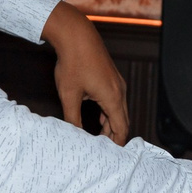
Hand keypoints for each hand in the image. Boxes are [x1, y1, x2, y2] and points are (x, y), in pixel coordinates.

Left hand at [43, 1, 128, 145]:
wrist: (76, 35)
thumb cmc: (73, 62)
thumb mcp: (69, 95)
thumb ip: (73, 118)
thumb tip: (75, 135)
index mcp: (113, 98)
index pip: (121, 128)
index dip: (116, 144)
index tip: (109, 157)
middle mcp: (120, 91)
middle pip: (122, 121)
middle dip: (114, 137)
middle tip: (103, 151)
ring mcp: (117, 83)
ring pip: (119, 111)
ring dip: (111, 124)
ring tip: (99, 138)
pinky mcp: (112, 78)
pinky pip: (115, 101)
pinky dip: (109, 113)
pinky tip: (99, 118)